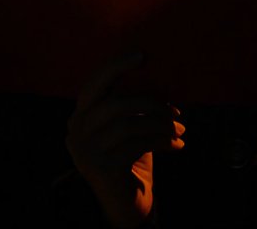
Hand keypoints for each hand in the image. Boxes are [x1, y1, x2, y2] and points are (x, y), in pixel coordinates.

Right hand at [66, 53, 184, 227]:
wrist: (126, 203)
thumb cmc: (130, 158)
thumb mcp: (129, 128)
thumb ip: (134, 107)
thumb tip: (164, 86)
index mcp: (80, 116)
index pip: (94, 84)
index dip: (116, 66)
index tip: (141, 54)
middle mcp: (76, 132)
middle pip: (115, 103)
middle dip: (151, 103)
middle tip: (176, 111)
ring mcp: (86, 151)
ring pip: (129, 124)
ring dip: (160, 123)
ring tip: (179, 129)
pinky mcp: (101, 168)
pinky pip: (136, 144)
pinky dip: (161, 140)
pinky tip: (175, 145)